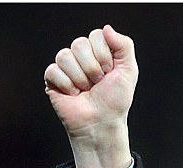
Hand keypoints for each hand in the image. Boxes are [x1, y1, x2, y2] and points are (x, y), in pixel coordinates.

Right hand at [44, 25, 137, 167]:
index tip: (109, 72)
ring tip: (86, 89)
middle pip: (80, 44)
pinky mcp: (53, 78)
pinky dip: (67, 86)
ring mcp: (66, 66)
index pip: (96, 36)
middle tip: (97, 83)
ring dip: (80, 78)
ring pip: (65, 56)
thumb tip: (108, 28)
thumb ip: (124, 46)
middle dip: (93, 69)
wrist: (102, 123)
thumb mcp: (129, 72)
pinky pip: (54, 70)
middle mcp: (82, 57)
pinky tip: (74, 93)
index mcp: (99, 52)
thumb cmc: (115, 102)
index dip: (104, 56)